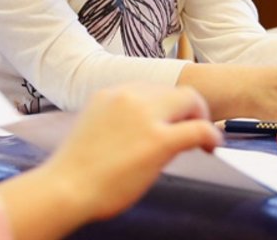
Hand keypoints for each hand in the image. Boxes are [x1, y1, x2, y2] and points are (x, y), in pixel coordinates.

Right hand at [0, 84, 220, 238]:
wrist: (65, 188)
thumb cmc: (76, 169)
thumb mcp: (95, 126)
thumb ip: (120, 118)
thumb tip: (146, 127)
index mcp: (110, 92)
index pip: (152, 88)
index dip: (167, 105)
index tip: (172, 120)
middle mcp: (128, 95)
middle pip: (173, 90)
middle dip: (187, 109)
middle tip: (191, 130)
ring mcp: (145, 116)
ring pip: (189, 100)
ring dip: (199, 117)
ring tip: (201, 140)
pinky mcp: (158, 140)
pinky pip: (199, 129)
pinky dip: (211, 135)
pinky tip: (211, 146)